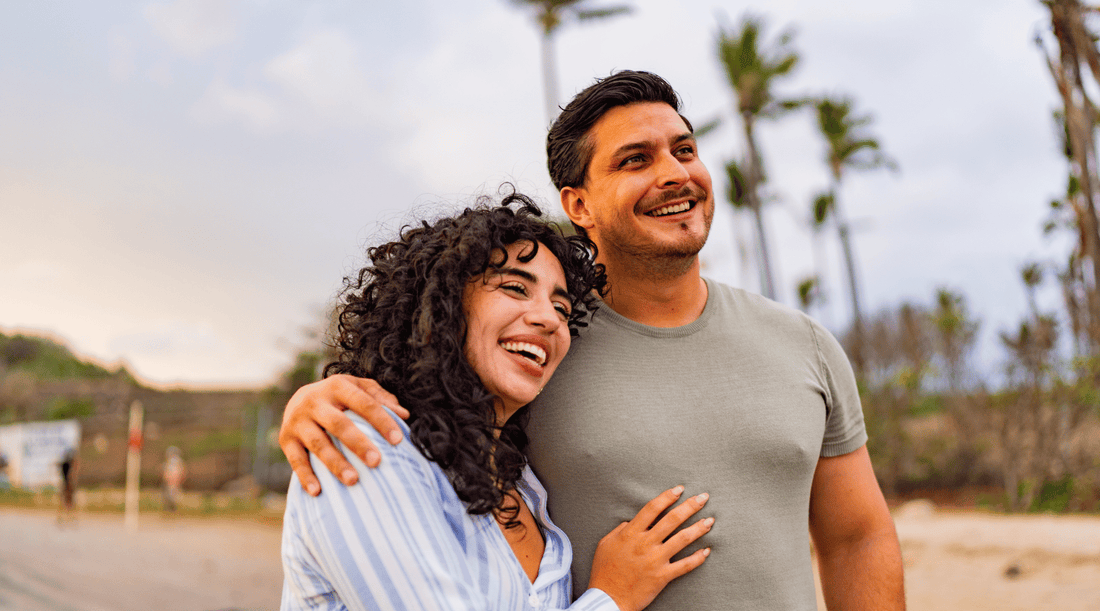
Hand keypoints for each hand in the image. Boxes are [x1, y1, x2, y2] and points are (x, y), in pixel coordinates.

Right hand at [278, 374, 409, 495]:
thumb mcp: (358, 388)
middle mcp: (314, 401)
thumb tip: (404, 415)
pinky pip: (296, 460)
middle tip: (376, 462)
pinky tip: (317, 491)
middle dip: (358, 444)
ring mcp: (298, 420)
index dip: (382, 420)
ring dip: (335, 463)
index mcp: (337, 386)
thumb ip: (380, 398)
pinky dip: (306, 476)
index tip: (398, 440)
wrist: (298, 399)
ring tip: (353, 480)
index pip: (363, 403)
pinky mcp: (286, 439)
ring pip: (318, 444)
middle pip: (339, 424)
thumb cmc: (340, 398)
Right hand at [587, 486, 712, 610]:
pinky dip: (697, 558)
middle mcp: (645, 543)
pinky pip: (685, 565)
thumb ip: (620, 530)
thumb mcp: (606, 544)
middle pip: (672, 519)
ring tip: (710, 520)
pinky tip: (706, 550)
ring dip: (699, 528)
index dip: (667, 496)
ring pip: (682, 539)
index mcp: (631, 533)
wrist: (608, 598)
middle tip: (703, 498)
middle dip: (690, 506)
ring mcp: (655, 560)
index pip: (653, 508)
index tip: (679, 489)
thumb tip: (632, 521)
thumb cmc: (604, 571)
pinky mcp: (662, 576)